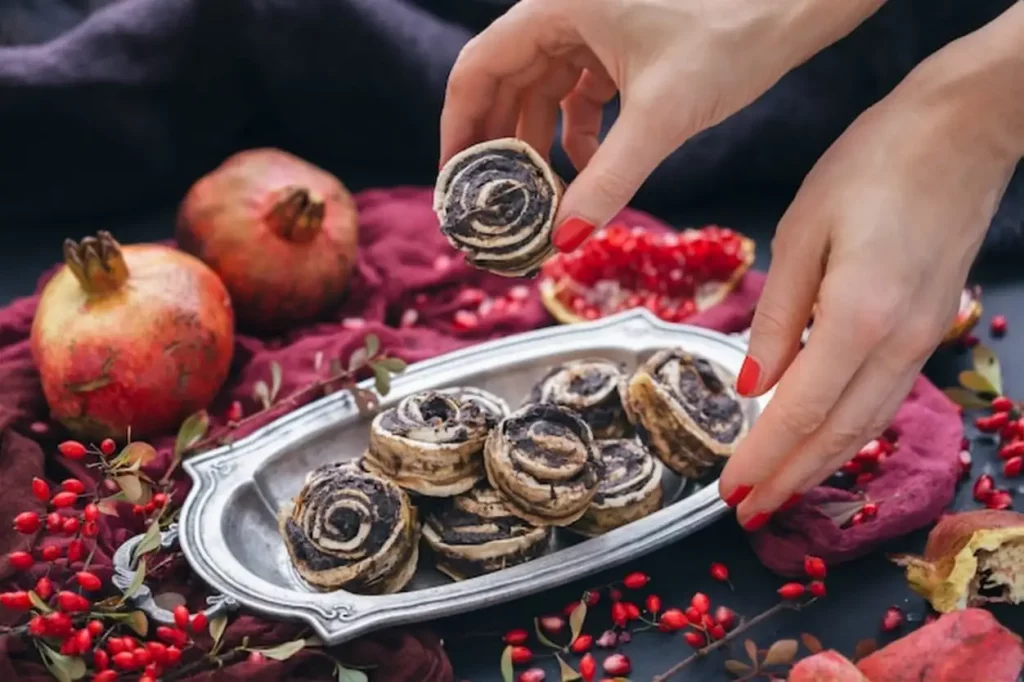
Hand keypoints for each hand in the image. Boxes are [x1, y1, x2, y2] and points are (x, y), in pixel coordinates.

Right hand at [439, 0, 883, 250]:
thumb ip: (607, 179)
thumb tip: (564, 239)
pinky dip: (579, 130)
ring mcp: (594, 21)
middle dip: (498, 146)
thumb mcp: (662, 116)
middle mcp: (565, 8)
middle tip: (489, 203)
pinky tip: (587, 169)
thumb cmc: (735, 31)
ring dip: (538, 144)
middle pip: (505, 82)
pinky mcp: (623, 39)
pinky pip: (580, 90)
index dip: (458, 129)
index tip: (454, 181)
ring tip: (535, 199)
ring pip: (543, 89)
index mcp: (558, 6)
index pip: (477, 70)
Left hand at [719, 10, 1023, 529]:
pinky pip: (884, 397)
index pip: (799, 413)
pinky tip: (824, 439)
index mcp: (856, 318)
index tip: (729, 492)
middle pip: (837, 434)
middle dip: (788, 478)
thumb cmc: (871, 166)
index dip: (762, 459)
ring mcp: (921, 340)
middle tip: (747, 509)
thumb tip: (752, 386)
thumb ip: (777, 317)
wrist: (961, 132)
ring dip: (819, 463)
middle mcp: (895, 344)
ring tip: (778, 488)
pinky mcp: (930, 328)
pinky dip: (849, 430)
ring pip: (865, 424)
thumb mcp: (801, 233)